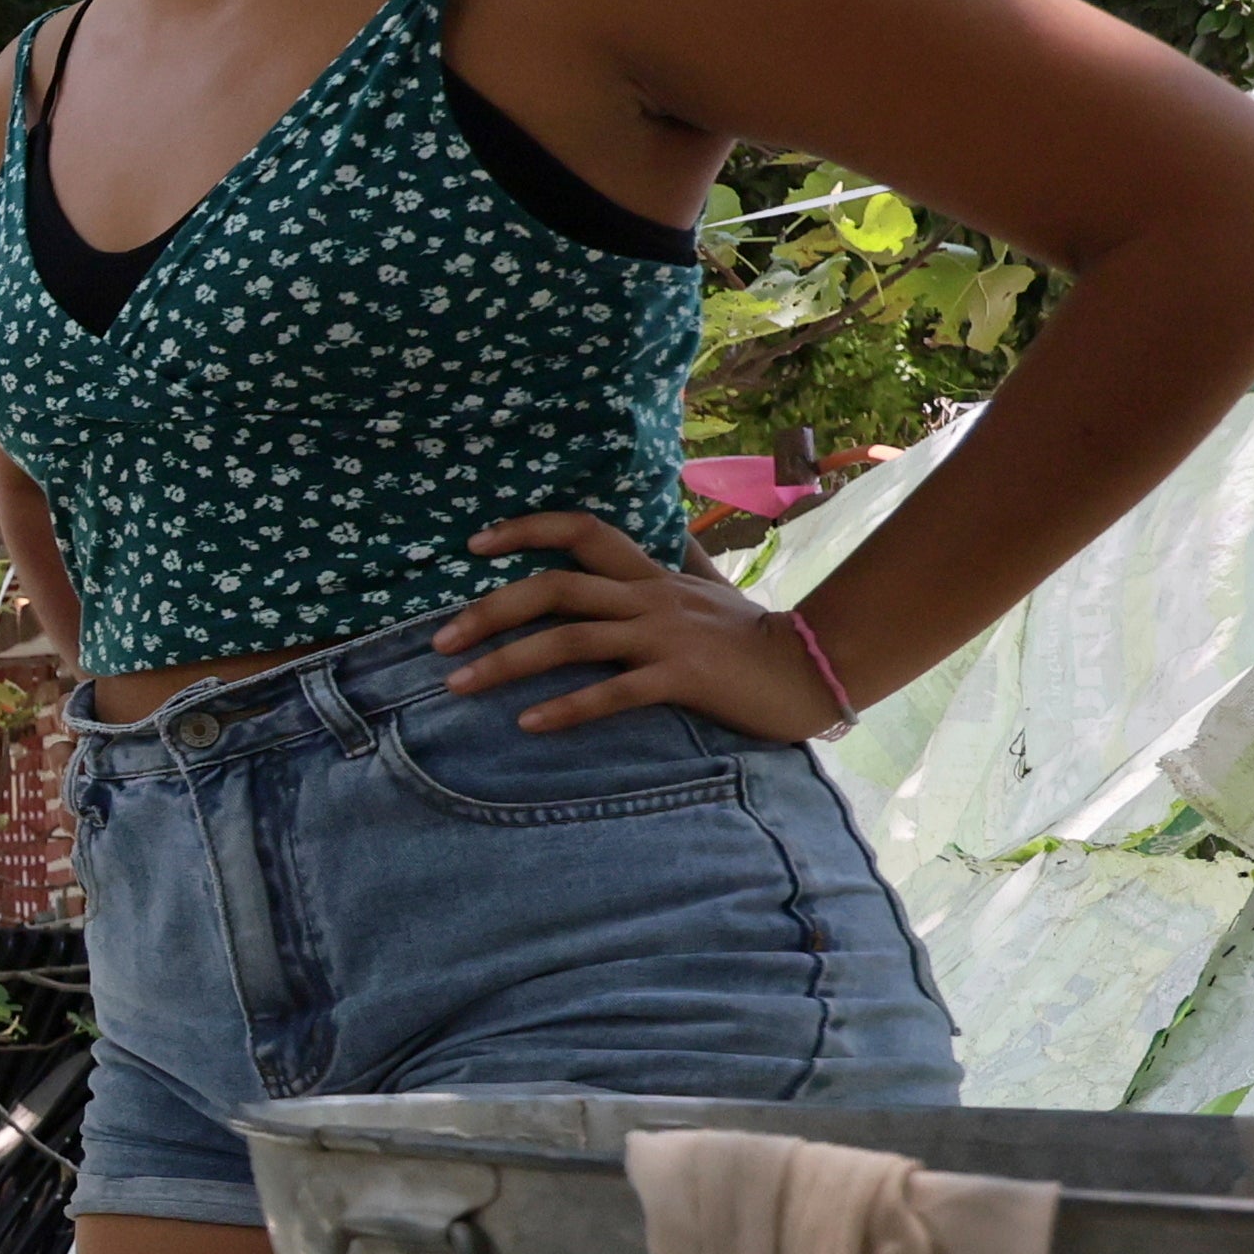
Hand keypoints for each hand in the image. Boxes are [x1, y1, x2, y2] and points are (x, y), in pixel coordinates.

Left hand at [433, 513, 854, 740]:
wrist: (816, 668)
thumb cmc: (752, 638)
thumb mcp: (704, 593)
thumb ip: (672, 570)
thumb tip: (659, 545)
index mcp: (649, 576)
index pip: (581, 531)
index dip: (524, 529)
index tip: (472, 545)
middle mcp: (649, 598)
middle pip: (555, 588)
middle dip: (488, 611)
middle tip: (437, 641)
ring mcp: (665, 636)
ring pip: (571, 640)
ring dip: (506, 662)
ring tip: (457, 685)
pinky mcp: (684, 678)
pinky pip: (615, 691)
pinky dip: (568, 707)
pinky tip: (527, 723)